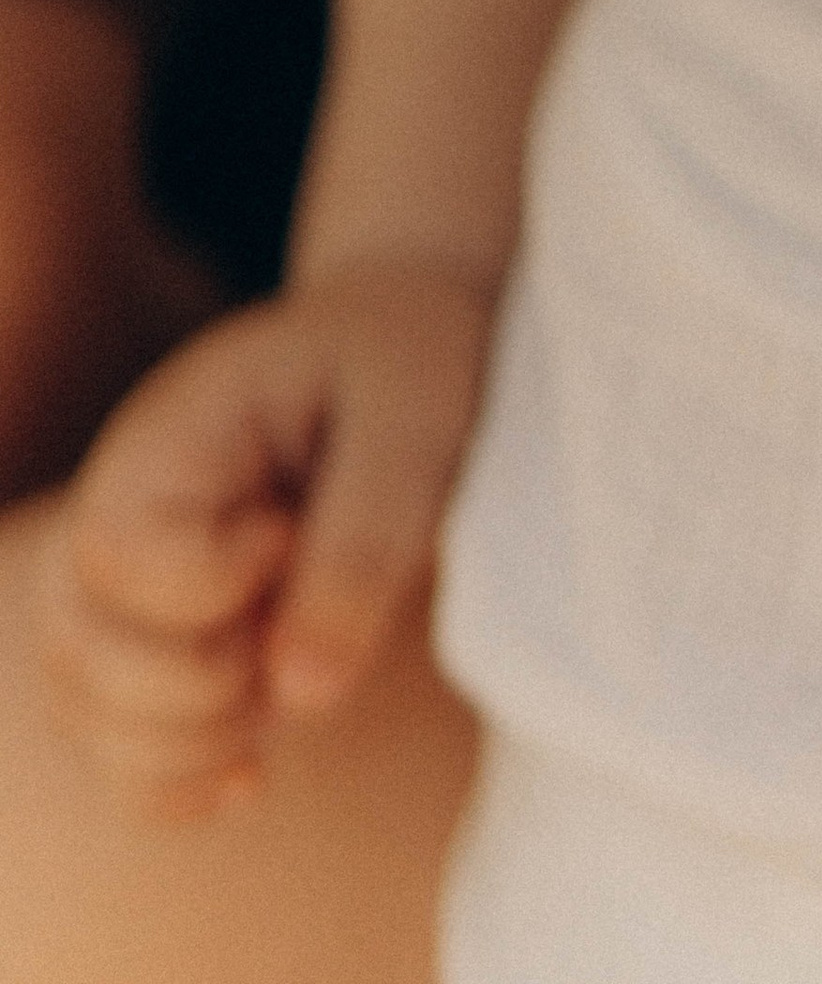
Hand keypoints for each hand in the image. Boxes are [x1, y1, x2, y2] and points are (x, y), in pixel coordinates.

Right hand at [40, 259, 493, 814]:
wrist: (405, 363)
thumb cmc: (408, 371)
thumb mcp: (415, 419)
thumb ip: (365, 538)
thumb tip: (301, 690)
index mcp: (164, 440)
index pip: (121, 554)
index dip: (218, 580)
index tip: (296, 531)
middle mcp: (113, 518)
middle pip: (81, 653)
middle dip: (209, 677)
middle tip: (305, 610)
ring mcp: (120, 594)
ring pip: (88, 718)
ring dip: (202, 734)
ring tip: (296, 664)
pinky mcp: (151, 655)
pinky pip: (119, 762)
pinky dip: (181, 783)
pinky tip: (256, 767)